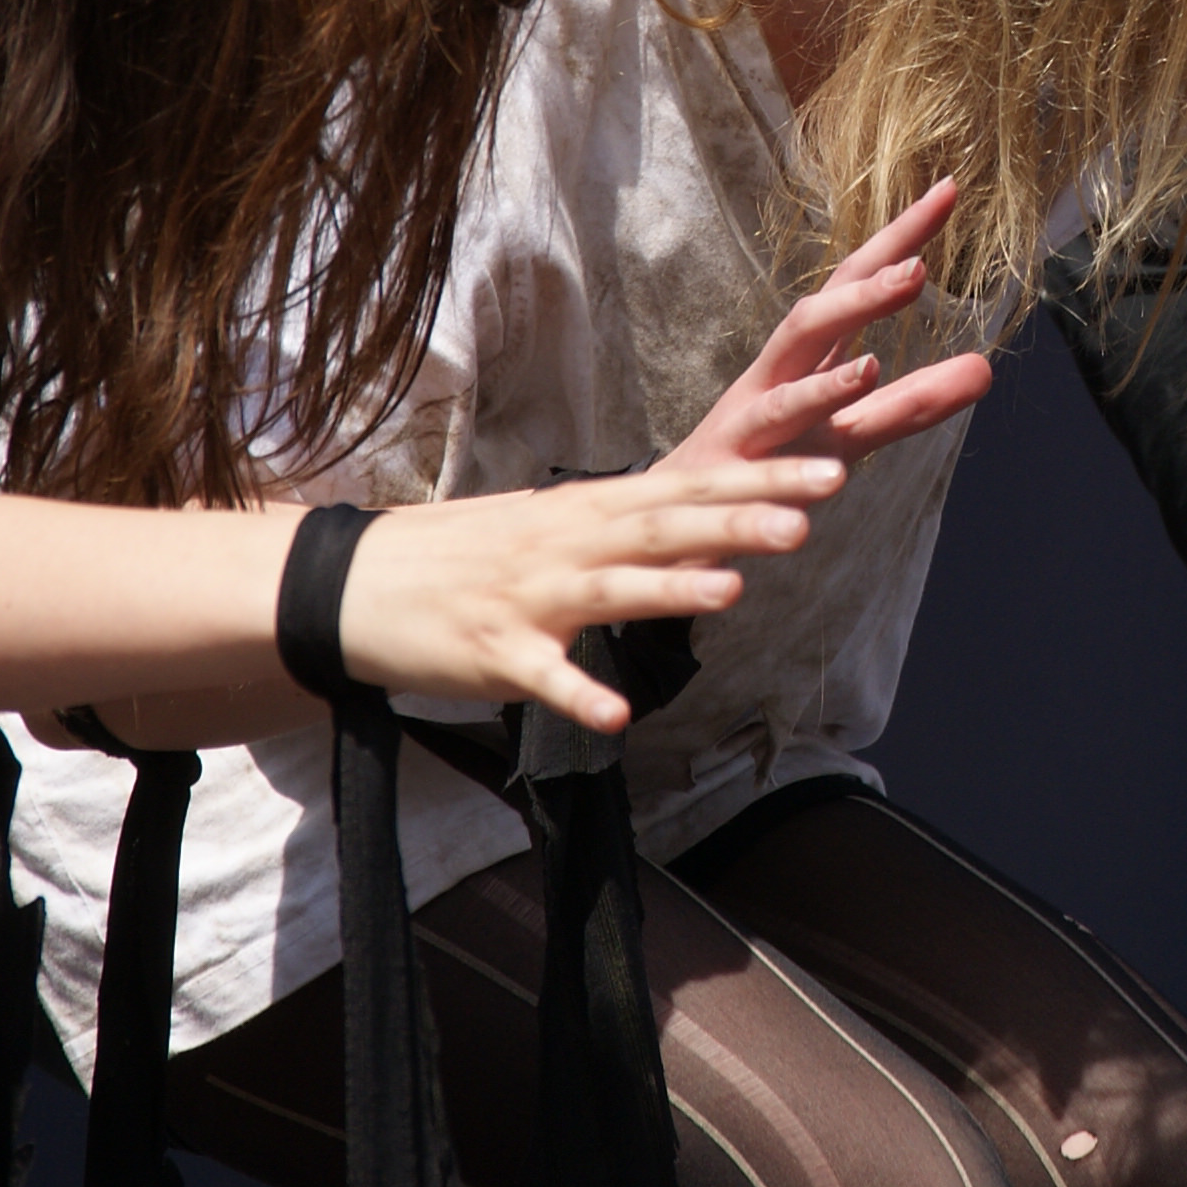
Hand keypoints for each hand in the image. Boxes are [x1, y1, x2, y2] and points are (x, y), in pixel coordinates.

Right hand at [335, 457, 845, 730]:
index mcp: (588, 512)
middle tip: (814, 513)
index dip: (761, 479)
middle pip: (666, 526)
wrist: (356, 582)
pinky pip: (544, 678)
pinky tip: (619, 716)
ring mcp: (530, 597)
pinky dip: (579, 694)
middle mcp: (567, 544)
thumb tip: (712, 524)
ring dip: (672, 589)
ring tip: (736, 591)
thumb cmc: (468, 555)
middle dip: (740, 518)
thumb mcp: (555, 525)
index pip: (690, 486)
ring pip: (613, 590)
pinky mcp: (494, 654)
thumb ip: (630, 526)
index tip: (830, 470)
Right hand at [668, 178, 998, 470]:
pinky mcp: (732, 485)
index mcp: (802, 358)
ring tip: (871, 368)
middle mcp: (772, 381)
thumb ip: (910, 401)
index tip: (947, 192)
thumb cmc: (769, 462)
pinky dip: (793, 470)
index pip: (851, 285)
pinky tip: (834, 474)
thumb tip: (985, 368)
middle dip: (860, 294)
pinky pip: (762, 474)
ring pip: (783, 399)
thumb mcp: (847, 430)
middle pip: (812, 323)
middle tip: (918, 270)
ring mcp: (747, 430)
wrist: (683, 520)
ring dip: (826, 385)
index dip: (897, 240)